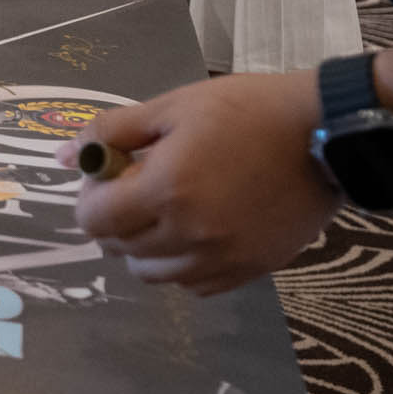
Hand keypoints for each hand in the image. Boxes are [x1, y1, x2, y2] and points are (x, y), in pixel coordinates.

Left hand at [63, 70, 336, 296]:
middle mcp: (191, 235)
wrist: (326, 134)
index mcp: (166, 191)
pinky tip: (193, 234)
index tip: (106, 178)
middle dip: (114, 222)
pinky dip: (182, 266)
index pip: (95, 222)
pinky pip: (198, 286)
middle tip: (133, 190)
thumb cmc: (246, 111)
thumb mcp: (172, 107)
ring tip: (163, 213)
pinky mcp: (254, 270)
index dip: (89, 201)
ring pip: (157, 275)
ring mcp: (225, 259)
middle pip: (121, 251)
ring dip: (145, 249)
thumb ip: (112, 132)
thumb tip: (65, 157)